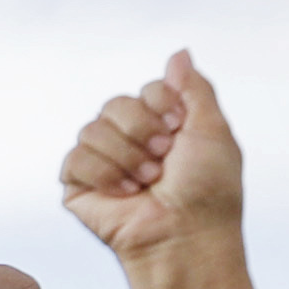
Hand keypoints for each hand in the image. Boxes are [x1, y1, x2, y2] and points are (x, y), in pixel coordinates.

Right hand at [59, 52, 249, 288]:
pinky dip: (104, 174)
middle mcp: (131, 140)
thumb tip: (179, 53)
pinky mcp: (78, 185)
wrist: (184, 235)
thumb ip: (195, 88)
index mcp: (163, 125)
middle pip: (114, 103)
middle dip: (141, 130)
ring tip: (146, 182)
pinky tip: (124, 193)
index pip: (147, 89)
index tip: (180, 132)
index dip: (162, 106)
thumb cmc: (208, 191)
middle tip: (162, 160)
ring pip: (92, 129)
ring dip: (125, 157)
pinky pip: (74, 158)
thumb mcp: (214, 130)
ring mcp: (103, 162)